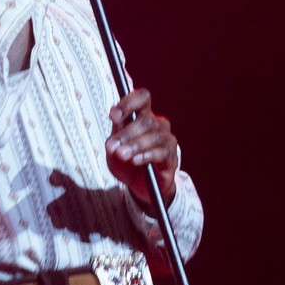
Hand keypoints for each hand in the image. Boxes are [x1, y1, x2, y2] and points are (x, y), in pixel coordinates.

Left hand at [105, 88, 178, 206]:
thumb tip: (115, 117)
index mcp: (142, 116)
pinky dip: (147, 155)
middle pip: (146, 120)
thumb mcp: (114, 148)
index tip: (113, 116)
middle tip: (112, 146)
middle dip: (127, 133)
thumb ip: (115, 133)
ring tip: (122, 155)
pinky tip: (136, 160)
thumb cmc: (126, 163)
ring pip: (154, 136)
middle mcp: (158, 124)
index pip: (142, 98)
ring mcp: (167, 140)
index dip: (129, 103)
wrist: (138, 187)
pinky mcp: (171, 158)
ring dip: (135, 145)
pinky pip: (162, 152)